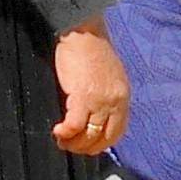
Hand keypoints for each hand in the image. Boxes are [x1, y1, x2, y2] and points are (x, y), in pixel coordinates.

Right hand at [50, 25, 129, 156]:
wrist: (83, 31)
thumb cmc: (90, 49)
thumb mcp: (108, 76)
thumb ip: (106, 95)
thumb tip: (94, 115)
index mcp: (123, 96)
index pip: (116, 132)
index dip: (100, 144)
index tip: (86, 145)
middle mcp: (116, 101)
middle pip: (102, 139)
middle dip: (84, 148)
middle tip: (69, 146)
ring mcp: (101, 101)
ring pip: (88, 136)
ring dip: (73, 143)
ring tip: (61, 139)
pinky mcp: (83, 97)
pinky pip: (74, 126)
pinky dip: (64, 133)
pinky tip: (57, 131)